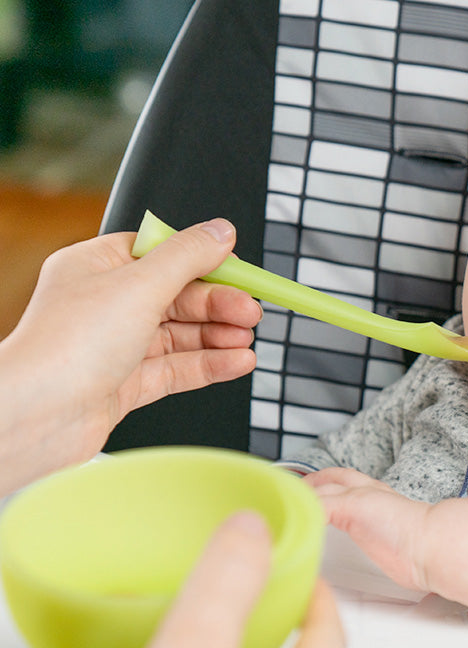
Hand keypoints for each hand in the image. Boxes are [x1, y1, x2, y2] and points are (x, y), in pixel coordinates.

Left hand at [0, 221, 261, 494]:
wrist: (38, 416)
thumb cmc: (66, 349)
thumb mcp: (140, 286)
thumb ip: (188, 257)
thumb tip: (221, 231)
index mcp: (97, 267)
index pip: (163, 253)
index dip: (205, 261)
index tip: (240, 270)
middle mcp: (105, 304)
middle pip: (179, 296)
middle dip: (219, 305)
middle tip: (250, 312)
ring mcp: (116, 346)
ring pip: (181, 335)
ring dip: (219, 336)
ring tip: (246, 340)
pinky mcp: (126, 384)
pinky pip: (178, 368)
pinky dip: (210, 364)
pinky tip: (237, 362)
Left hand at [306, 469, 467, 614]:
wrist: (437, 545)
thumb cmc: (425, 550)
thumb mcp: (400, 543)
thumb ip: (389, 541)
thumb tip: (391, 558)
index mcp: (382, 499)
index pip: (351, 484)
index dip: (332, 485)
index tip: (315, 490)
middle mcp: (370, 493)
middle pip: (334, 478)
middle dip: (313, 481)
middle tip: (292, 490)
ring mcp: (360, 498)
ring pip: (321, 489)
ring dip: (301, 495)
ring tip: (282, 504)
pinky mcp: (353, 506)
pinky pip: (318, 505)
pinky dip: (303, 510)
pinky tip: (290, 518)